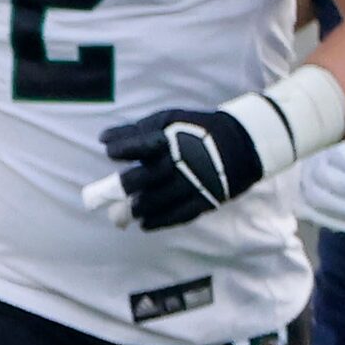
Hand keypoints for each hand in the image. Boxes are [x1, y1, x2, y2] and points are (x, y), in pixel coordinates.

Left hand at [92, 106, 267, 229]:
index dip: (122, 149)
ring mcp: (193, 182)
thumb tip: (103, 139)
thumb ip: (135, 132)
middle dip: (125, 186)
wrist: (241, 142)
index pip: (139, 144)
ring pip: (156, 202)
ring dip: (138, 208)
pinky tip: (145, 223)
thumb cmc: (194, 131)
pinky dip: (157, 221)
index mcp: (170, 138)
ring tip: (130, 211)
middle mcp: (180, 160)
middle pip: (142, 179)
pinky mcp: (205, 199)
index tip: (111, 152)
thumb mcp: (167, 121)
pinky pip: (177, 216)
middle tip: (117, 193)